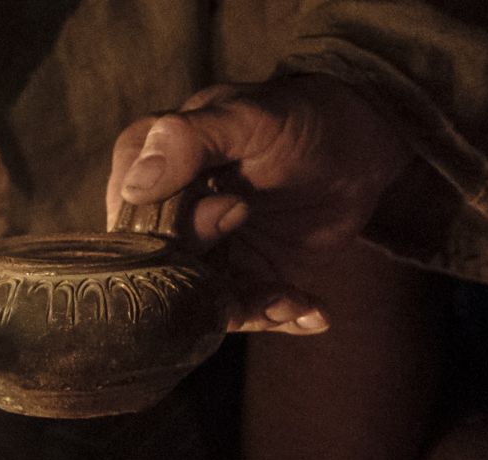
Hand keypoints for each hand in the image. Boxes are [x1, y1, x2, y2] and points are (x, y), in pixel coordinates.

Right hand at [107, 75, 412, 333]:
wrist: (356, 149)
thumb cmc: (297, 117)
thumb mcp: (248, 117)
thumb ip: (190, 141)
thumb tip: (134, 186)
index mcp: (147, 165)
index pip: (132, 219)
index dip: (176, 230)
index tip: (235, 208)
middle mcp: (166, 217)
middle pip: (163, 271)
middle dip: (215, 281)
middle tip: (269, 258)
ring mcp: (204, 253)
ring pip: (203, 304)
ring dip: (253, 310)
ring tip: (294, 300)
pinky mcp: (240, 279)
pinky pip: (247, 313)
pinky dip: (279, 315)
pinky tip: (313, 309)